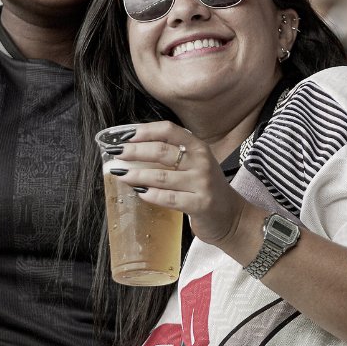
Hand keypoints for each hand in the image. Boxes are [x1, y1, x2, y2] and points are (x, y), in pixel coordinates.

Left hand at [105, 121, 245, 245]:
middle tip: (116, 153)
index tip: (124, 135)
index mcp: (198, 146)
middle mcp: (201, 161)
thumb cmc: (204, 187)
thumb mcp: (193, 164)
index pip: (169, 130)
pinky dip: (151, 195)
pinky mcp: (200, 204)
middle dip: (134, 152)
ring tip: (120, 174)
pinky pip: (168, 198)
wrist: (230, 216)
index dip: (144, 131)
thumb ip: (170, 155)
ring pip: (161, 176)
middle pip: (161, 151)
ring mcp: (202, 183)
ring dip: (136, 175)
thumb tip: (131, 149)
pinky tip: (139, 193)